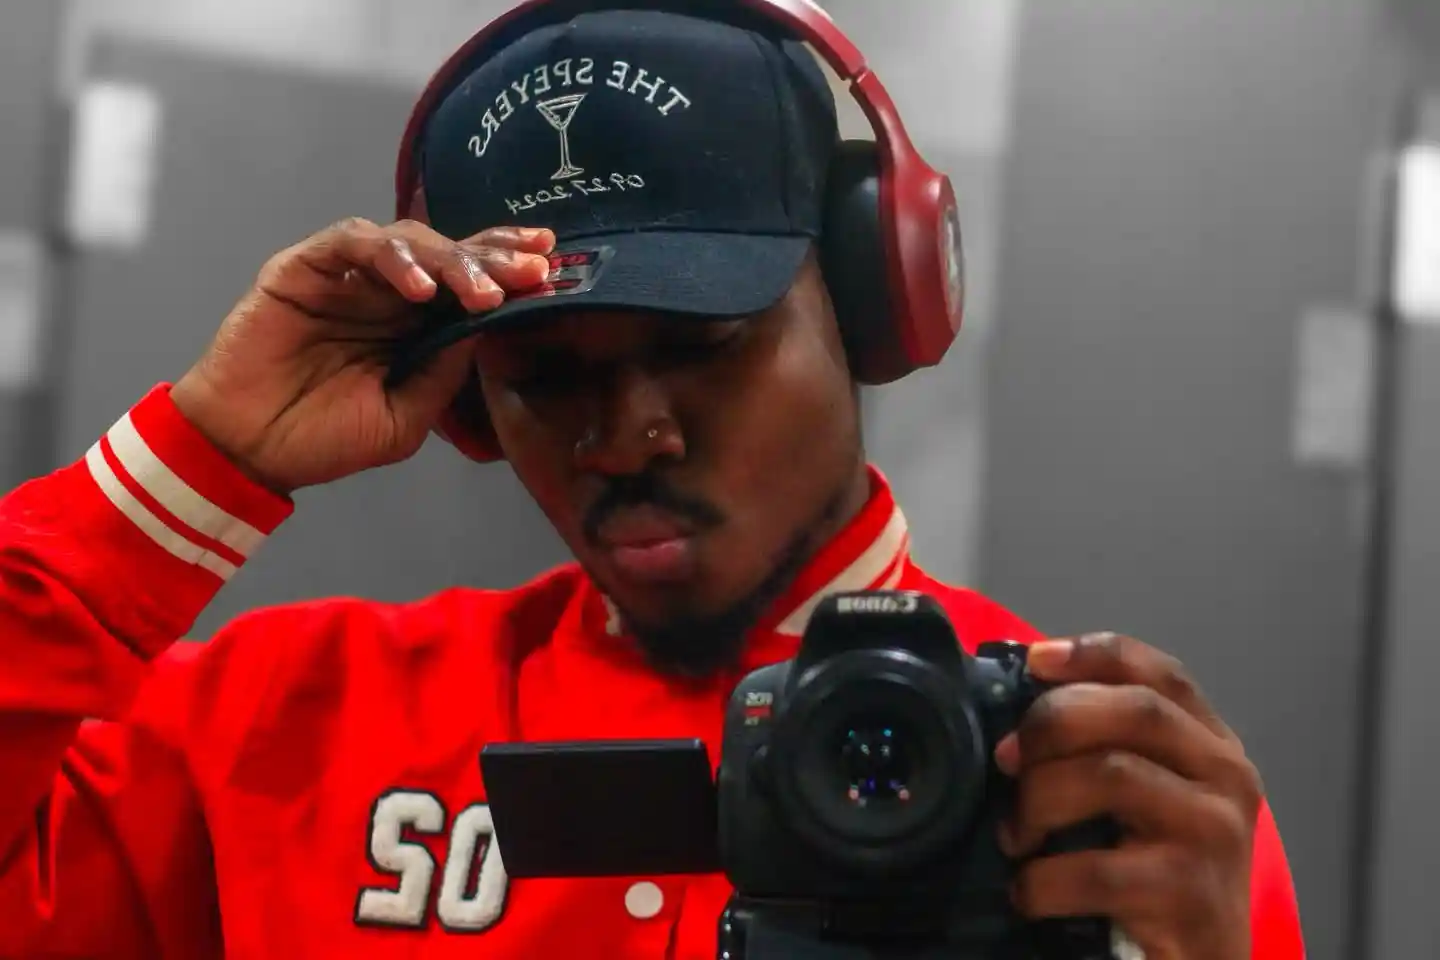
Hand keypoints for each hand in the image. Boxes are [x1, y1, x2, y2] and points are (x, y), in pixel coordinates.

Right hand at [170, 217, 553, 493]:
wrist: (249, 450)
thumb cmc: (325, 437)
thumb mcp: (406, 417)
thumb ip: (445, 371)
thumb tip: (487, 328)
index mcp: (415, 323)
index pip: (470, 282)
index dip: (507, 268)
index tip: (551, 267)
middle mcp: (387, 290)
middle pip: (450, 252)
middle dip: (495, 258)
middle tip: (531, 270)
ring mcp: (347, 275)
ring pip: (409, 241)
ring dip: (451, 261)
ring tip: (479, 291)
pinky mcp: (305, 267)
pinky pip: (353, 242)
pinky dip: (389, 258)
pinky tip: (417, 289)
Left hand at [995, 633, 1261, 959]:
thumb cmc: (1156, 880)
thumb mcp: (1141, 801)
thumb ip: (1103, 748)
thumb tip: (1015, 717)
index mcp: (1212, 746)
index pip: (1159, 673)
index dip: (1092, 655)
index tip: (1034, 662)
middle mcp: (1226, 778)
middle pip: (1135, 710)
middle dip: (1053, 722)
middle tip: (1006, 760)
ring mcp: (1215, 834)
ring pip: (1112, 774)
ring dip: (1039, 800)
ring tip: (1016, 835)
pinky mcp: (1191, 894)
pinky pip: (1095, 868)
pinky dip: (1042, 880)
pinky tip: (1029, 893)